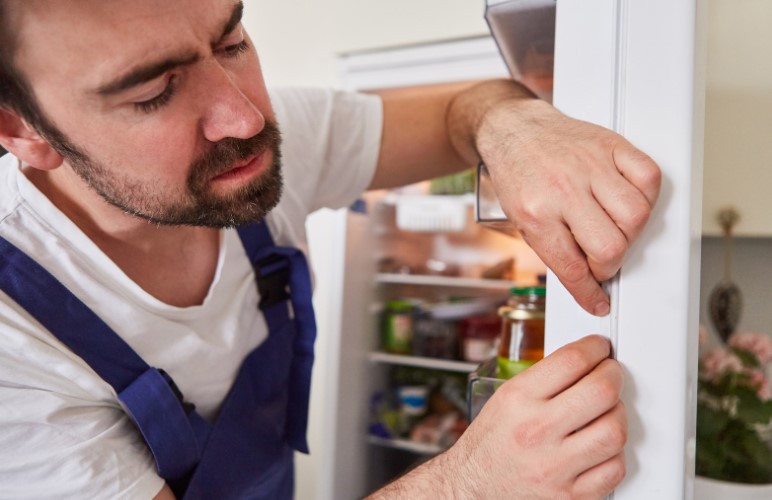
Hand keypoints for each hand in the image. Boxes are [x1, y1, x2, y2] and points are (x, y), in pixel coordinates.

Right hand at [441, 335, 626, 498]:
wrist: (473, 488)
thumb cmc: (490, 443)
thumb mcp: (505, 398)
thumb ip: (544, 379)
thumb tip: (585, 362)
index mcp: (518, 400)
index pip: (572, 361)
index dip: (595, 348)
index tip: (600, 348)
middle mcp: (536, 431)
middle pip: (601, 391)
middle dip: (613, 375)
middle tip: (611, 374)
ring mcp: (555, 466)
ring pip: (614, 431)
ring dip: (617, 415)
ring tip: (607, 411)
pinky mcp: (571, 495)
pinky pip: (614, 468)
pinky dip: (613, 454)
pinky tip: (600, 446)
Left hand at [448, 80, 660, 314]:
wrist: (512, 129)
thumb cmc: (516, 173)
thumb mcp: (520, 219)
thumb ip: (553, 248)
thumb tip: (585, 279)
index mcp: (535, 213)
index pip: (572, 267)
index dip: (589, 292)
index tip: (597, 300)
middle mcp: (564, 189)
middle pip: (611, 246)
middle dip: (609, 265)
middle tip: (601, 261)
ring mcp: (590, 165)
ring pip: (636, 215)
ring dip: (630, 234)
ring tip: (614, 231)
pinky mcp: (610, 145)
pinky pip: (649, 177)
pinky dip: (646, 196)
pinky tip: (628, 202)